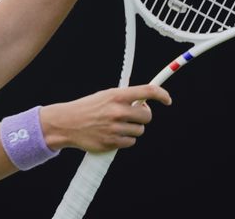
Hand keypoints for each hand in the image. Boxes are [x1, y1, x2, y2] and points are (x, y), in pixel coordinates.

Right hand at [40, 84, 171, 152]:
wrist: (67, 123)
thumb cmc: (87, 108)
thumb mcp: (105, 96)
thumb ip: (124, 98)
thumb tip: (145, 101)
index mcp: (116, 96)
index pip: (147, 92)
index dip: (161, 95)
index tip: (167, 100)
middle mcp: (117, 111)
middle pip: (146, 116)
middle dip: (143, 117)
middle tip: (134, 116)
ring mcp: (115, 128)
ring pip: (139, 131)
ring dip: (133, 129)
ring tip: (119, 126)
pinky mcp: (112, 143)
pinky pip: (130, 143)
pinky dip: (125, 140)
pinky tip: (114, 135)